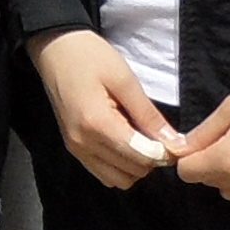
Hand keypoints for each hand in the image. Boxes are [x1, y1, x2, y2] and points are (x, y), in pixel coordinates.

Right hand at [31, 30, 178, 190]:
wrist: (55, 49)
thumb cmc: (90, 57)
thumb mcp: (125, 79)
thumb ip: (148, 115)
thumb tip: (174, 143)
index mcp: (97, 124)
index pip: (140, 157)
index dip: (163, 153)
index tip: (173, 139)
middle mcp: (83, 143)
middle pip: (131, 172)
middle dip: (150, 159)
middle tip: (156, 135)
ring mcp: (76, 149)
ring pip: (118, 180)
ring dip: (134, 166)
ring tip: (140, 139)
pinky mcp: (73, 148)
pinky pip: (103, 173)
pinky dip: (119, 166)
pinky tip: (124, 143)